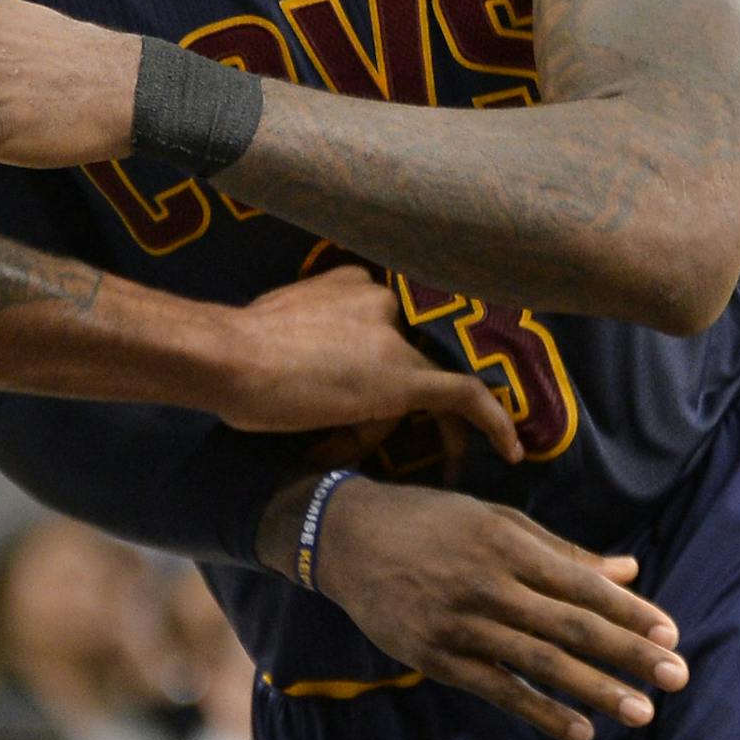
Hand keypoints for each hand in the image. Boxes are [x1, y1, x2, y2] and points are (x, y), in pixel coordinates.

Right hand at [214, 269, 521, 454]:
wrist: (227, 357)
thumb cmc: (234, 350)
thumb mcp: (282, 330)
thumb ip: (316, 341)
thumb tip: (334, 389)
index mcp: (352, 280)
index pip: (390, 324)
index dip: (394, 358)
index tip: (390, 385)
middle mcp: (381, 298)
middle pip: (411, 353)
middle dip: (402, 394)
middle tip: (397, 429)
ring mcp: (395, 337)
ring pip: (425, 380)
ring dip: (421, 421)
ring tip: (435, 459)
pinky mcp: (404, 378)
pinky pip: (465, 397)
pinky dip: (493, 422)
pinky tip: (511, 449)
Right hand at [265, 476, 688, 739]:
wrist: (344, 536)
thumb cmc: (429, 520)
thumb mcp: (494, 518)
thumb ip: (561, 549)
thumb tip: (629, 570)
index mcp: (505, 542)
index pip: (579, 583)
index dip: (628, 611)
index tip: (670, 633)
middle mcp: (487, 583)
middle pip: (570, 625)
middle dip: (628, 653)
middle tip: (677, 676)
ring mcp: (461, 623)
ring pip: (540, 662)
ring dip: (596, 690)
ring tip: (642, 709)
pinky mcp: (437, 657)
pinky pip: (499, 689)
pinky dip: (541, 711)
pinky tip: (580, 730)